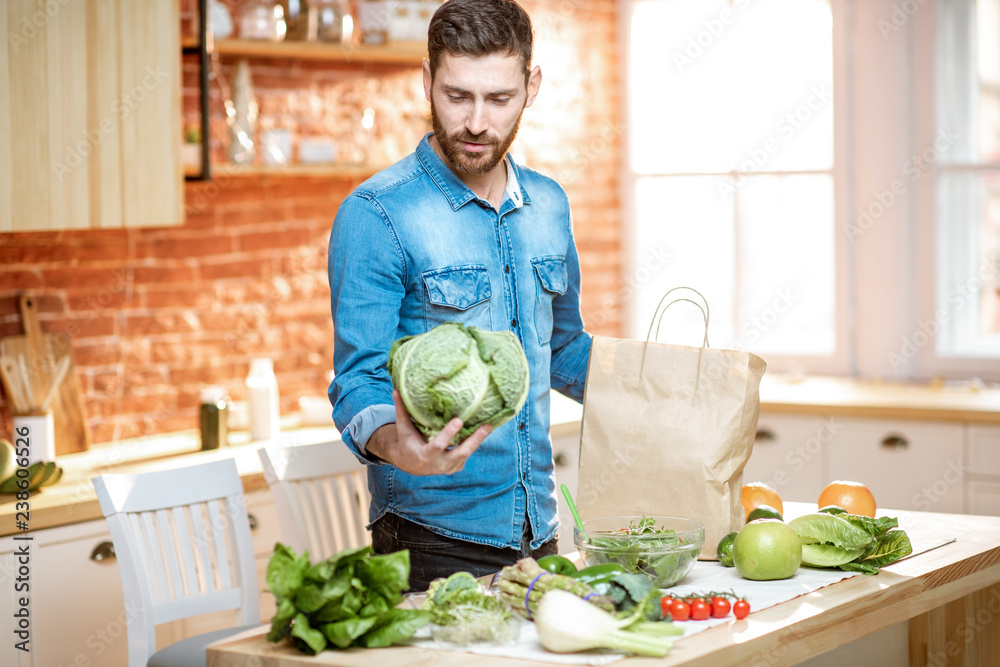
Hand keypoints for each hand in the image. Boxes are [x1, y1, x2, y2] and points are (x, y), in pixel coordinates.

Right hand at [365, 390, 490, 475]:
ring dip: (479, 440)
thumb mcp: (403, 428)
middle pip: (461, 453)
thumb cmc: (407, 441)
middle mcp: (439, 464)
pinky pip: (468, 454)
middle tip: (486, 425)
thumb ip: (401, 410)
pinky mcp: (456, 467)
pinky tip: (483, 429)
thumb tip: (396, 390)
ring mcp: (449, 467)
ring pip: (467, 453)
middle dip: (474, 440)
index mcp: (425, 455)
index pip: (439, 445)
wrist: (410, 464)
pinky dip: (475, 442)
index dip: (449, 434)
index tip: (459, 420)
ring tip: (489, 425)